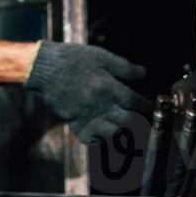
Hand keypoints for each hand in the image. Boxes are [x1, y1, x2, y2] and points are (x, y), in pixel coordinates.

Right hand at [24, 41, 147, 143]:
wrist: (45, 69)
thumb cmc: (74, 59)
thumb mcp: (100, 56)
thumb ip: (123, 67)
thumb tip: (143, 73)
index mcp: (108, 87)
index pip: (135, 102)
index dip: (146, 106)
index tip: (150, 107)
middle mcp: (100, 105)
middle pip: (127, 121)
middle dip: (137, 120)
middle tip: (141, 119)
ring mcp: (87, 116)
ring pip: (112, 134)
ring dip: (121, 131)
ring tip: (125, 126)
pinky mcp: (75, 123)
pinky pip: (92, 139)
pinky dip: (101, 139)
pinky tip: (105, 132)